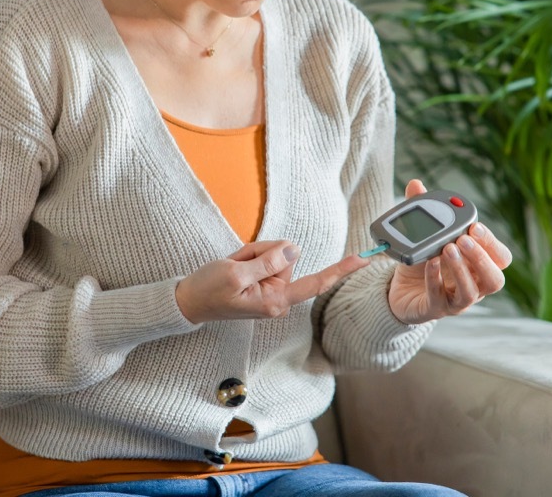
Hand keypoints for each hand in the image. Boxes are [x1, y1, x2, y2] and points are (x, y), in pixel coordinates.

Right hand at [176, 240, 370, 323]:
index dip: (340, 270)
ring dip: (252, 255)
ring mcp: (271, 291)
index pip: (314, 283)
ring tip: (233, 268)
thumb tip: (294, 250)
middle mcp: (278, 298)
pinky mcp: (264, 284)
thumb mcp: (236, 270)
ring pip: (273, 255)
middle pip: (285, 258)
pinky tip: (234, 267)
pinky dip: (248, 257)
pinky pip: (264, 259)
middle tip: (236, 264)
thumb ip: (268, 260)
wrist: (189, 300)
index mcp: (275, 301)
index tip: (363, 260)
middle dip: (261, 252)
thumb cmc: (209, 290)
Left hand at [387, 179, 512, 324]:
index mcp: (478, 265)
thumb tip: (416, 184)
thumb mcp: (423, 235)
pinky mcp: (436, 309)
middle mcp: (474, 285)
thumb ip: (423, 211)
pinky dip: (435, 279)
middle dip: (482, 257)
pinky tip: (429, 263)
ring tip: (447, 250)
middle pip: (495, 278)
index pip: (500, 257)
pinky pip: (440, 298)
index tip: (475, 227)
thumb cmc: (422, 263)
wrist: (398, 291)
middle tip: (463, 240)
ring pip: (472, 292)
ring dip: (462, 270)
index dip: (491, 243)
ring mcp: (457, 300)